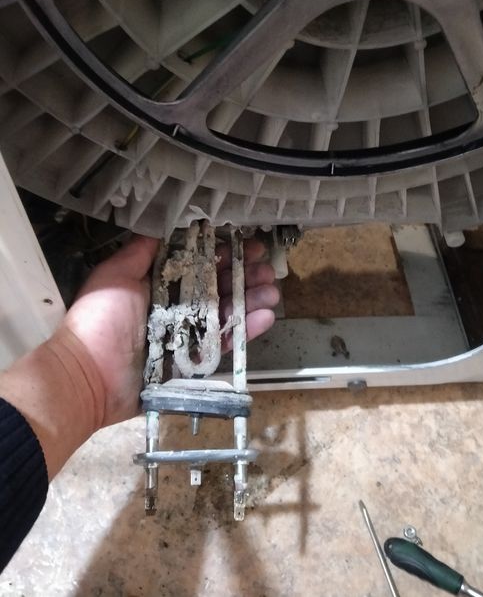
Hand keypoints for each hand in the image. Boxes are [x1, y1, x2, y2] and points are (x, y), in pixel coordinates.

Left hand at [55, 234, 278, 427]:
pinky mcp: (194, 361)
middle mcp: (175, 307)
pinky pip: (224, 343)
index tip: (245, 243)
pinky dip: (245, 330)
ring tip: (272, 290)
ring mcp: (186, 335)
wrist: (90, 375)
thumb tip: (165, 226)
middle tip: (267, 267)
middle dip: (244, 276)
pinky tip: (264, 317)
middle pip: (217, 288)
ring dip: (251, 300)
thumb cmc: (101, 320)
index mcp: (159, 285)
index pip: (197, 265)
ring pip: (226, 314)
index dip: (222, 254)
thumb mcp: (116, 275)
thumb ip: (142, 252)